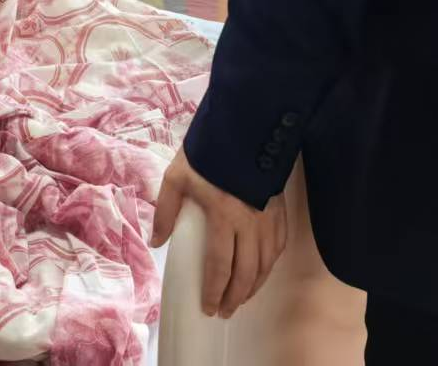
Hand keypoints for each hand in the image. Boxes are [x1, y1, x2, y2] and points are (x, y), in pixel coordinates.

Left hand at [151, 149, 287, 318]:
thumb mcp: (176, 177)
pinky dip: (270, 266)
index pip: (219, 265)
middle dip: (235, 297)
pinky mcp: (279, 209)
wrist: (242, 125)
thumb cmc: (206, 152)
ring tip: (240, 299)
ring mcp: (268, 216)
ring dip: (254, 286)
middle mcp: (250, 221)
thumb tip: (157, 242)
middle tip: (224, 311)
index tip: (208, 308)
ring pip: (265, 264)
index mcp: (223, 215)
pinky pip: (278, 247)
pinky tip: (261, 272)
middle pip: (246, 272)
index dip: (214, 291)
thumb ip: (165, 212)